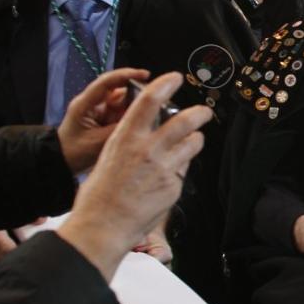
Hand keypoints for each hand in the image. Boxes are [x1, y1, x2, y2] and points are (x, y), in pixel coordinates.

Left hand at [57, 67, 149, 173]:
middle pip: (119, 90)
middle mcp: (93, 102)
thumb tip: (141, 118)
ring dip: (135, 108)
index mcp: (85, 104)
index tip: (145, 75)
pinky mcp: (105, 118)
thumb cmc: (74, 152)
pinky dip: (132, 116)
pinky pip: (123, 113)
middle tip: (154, 103)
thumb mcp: (97, 143)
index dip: (126, 75)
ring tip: (149, 117)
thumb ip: (119, 129)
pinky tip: (142, 123)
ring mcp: (100, 110)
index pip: (106, 82)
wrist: (61, 162)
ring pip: (123, 102)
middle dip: (136, 94)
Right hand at [57, 72, 211, 280]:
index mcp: (126, 137)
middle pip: (186, 120)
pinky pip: (184, 170)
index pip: (149, 101)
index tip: (175, 78)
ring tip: (191, 142)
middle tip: (204, 112)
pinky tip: (167, 178)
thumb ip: (131, 140)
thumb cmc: (99, 194)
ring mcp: (164, 168)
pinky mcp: (174, 186)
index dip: (165, 84)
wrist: (103, 225)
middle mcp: (148, 149)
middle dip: (200, 113)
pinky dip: (180, 169)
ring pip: (193, 144)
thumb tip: (147, 130)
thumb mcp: (109, 155)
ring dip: (195, 141)